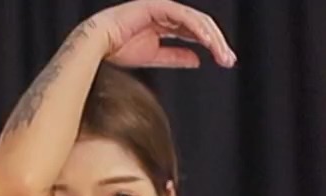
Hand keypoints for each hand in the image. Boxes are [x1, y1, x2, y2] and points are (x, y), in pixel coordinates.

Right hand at [90, 1, 235, 69]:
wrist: (96, 44)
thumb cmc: (117, 49)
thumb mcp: (154, 56)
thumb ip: (175, 57)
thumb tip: (197, 60)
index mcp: (165, 23)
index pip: (196, 32)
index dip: (212, 46)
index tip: (225, 61)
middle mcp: (166, 13)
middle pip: (199, 25)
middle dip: (217, 42)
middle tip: (229, 60)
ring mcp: (161, 7)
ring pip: (195, 20)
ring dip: (212, 37)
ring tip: (222, 54)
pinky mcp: (156, 5)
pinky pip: (182, 16)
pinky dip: (196, 29)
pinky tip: (207, 42)